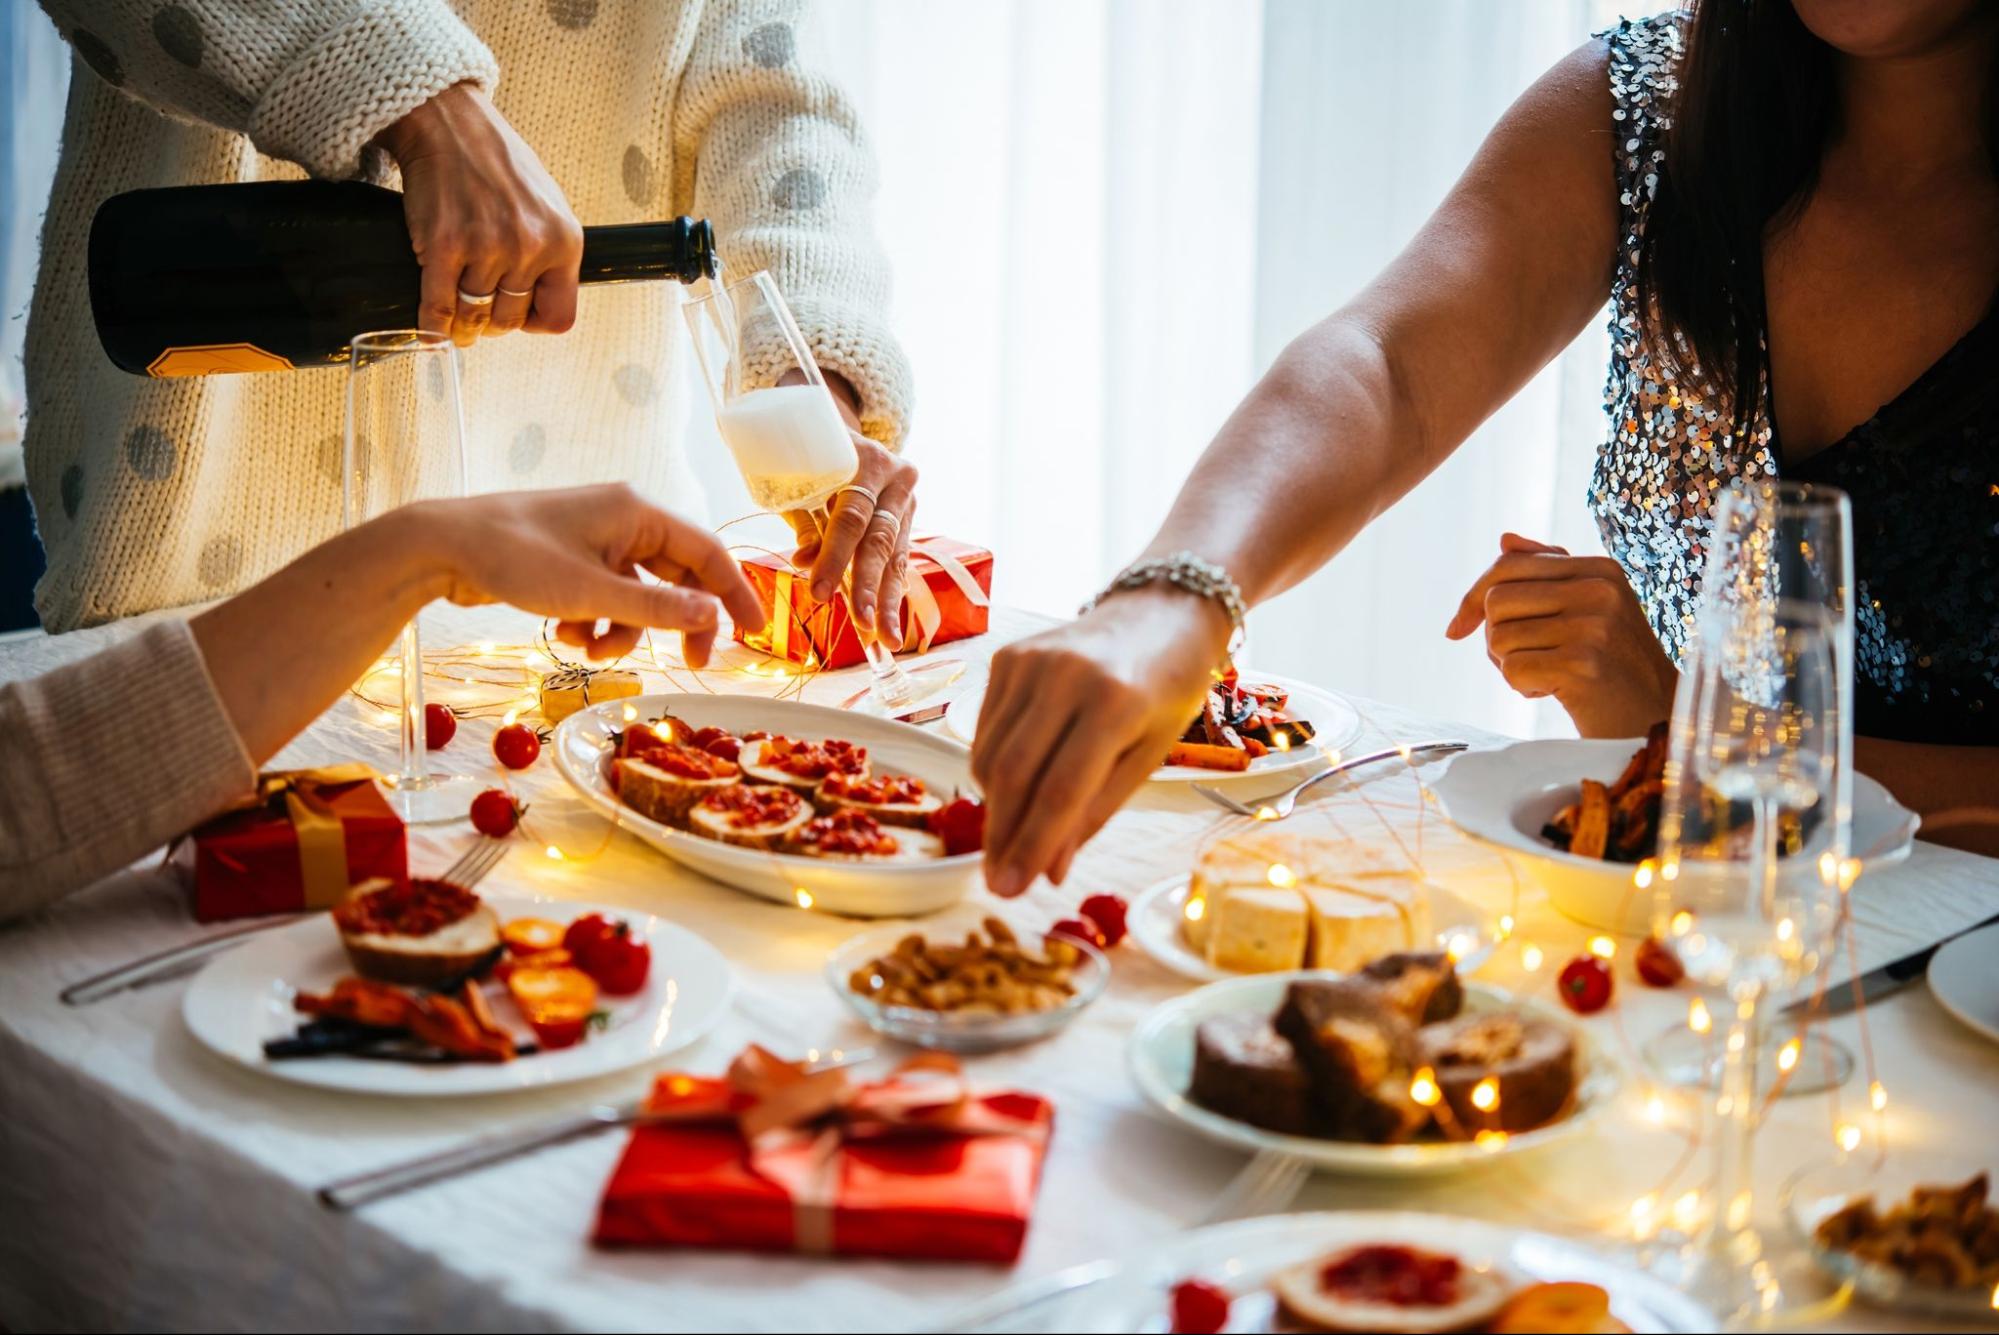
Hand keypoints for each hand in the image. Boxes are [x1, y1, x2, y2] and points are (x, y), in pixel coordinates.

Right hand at [376, 84, 584, 346]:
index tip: (518, 316)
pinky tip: (430, 331)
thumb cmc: (497, 162)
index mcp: (564, 241)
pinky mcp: (444, 246)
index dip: (534, 324)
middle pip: (510, 321)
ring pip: (473, 317)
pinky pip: (438, 308)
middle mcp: (530, 247)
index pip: (559, 317)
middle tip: (477, 312)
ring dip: (461, 326)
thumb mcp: (546, 206)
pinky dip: (432, 327)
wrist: (449, 123)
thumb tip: (538, 303)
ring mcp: (487, 248)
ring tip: (455, 322)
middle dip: (491, 322)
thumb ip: (549, 252)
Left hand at [412, 484, 764, 666]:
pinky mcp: (572, 560)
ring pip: (638, 594)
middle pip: (677, 577)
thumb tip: (711, 617)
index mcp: (638, 512)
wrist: (440, 547)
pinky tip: (563, 631)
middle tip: (691, 664)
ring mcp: (597, 539)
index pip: (708, 552)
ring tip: (590, 649)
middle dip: (676, 622)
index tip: (755, 633)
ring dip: (624, 630)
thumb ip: (656, 607)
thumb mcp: (591, 592)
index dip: (736, 592)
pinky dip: (595, 621)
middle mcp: (624, 520)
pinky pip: (607, 597)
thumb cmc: (515, 558)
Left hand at [777, 371, 917, 640]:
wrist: (841, 432)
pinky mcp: (909, 518)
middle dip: (868, 586)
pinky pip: (900, 559)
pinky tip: (890, 624)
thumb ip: (805, 519)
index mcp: (865, 460)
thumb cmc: (810, 458)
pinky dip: (891, 592)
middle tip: (861, 624)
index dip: (835, 556)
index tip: (819, 592)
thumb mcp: (801, 481)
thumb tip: (804, 562)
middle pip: (880, 539)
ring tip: (886, 638)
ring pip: (897, 555)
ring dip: (888, 600)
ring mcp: (907, 499)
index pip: (852, 516)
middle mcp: (896, 478)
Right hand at [971, 588, 1230, 897]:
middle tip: (998, 882)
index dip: (1031, 846)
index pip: (1060, 790)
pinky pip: (985, 730)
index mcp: (1115, 702)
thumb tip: (1048, 870)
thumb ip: (1094, 811)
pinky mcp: (1007, 656)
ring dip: (995, 808)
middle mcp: (1065, 676)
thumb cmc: (1167, 688)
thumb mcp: (1146, 756)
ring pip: (990, 755)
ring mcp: (1029, 661)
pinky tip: (1015, 787)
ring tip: (1011, 838)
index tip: (1011, 890)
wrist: (1161, 611)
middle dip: (1002, 836)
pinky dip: (993, 769)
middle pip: (1014, 774)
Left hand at [1446, 532, 1677, 736]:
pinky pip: (1511, 669)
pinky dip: (1522, 687)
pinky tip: (1554, 692)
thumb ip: (1549, 572)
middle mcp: (1599, 591)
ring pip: (1499, 637)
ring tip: (1549, 676)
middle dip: (1496, 636)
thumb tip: (1504, 539)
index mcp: (1600, 569)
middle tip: (1528, 659)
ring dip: (1511, 665)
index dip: (1473, 597)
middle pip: (1495, 601)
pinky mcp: (1582, 665)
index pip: (1508, 565)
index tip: (1459, 628)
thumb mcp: (1591, 610)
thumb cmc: (1614, 666)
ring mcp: (1593, 627)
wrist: (1656, 720)